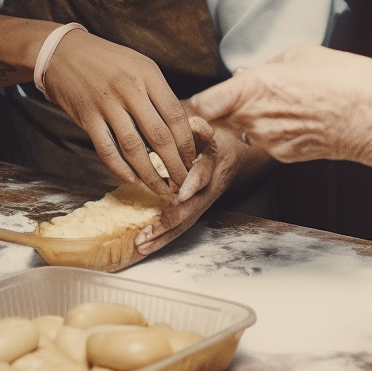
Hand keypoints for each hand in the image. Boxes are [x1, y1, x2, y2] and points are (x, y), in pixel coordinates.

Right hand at [42, 32, 197, 197]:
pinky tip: (131, 179)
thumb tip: (180, 127)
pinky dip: (120, 167)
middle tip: (182, 183)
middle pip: (159, 135)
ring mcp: (107, 103)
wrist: (63, 52)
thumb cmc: (108, 60)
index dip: (186, 143)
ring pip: (133, 147)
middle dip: (174, 165)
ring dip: (150, 174)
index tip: (192, 161)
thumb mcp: (139, 66)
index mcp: (148, 75)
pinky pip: (106, 148)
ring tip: (161, 189)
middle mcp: (129, 89)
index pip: (175, 115)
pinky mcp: (87, 116)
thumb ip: (158, 93)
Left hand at [133, 124, 241, 256]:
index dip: (194, 183)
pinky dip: (162, 237)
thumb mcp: (208, 129)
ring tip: (140, 246)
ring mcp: (201, 202)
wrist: (231, 157)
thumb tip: (194, 123)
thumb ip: (200, 127)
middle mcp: (208, 188)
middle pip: (192, 209)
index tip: (180, 194)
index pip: (204, 174)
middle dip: (169, 222)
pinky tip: (142, 246)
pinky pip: (179, 226)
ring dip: (162, 236)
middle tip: (147, 232)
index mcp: (213, 164)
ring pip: (185, 222)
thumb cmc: (212, 140)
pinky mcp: (193, 210)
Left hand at [185, 44, 371, 170]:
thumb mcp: (305, 54)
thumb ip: (271, 66)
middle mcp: (257, 120)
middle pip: (221, 117)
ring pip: (246, 127)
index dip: (195, 102)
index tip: (193, 99)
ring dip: (253, 116)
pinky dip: (275, 128)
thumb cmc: (349, 81)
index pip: (203, 104)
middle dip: (227, 105)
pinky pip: (269, 139)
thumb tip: (255, 74)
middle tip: (242, 91)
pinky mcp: (288, 156)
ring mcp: (272, 142)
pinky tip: (299, 115)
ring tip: (282, 99)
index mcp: (255, 89)